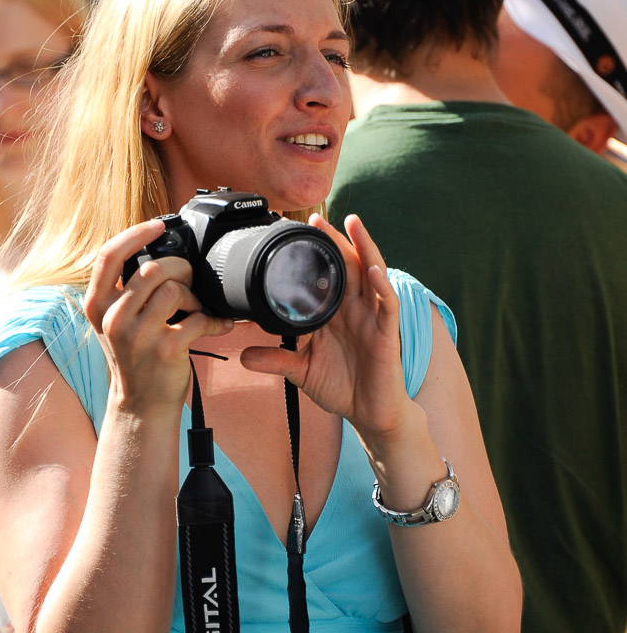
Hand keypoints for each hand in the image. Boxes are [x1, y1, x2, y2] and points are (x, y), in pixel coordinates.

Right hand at [83, 220, 232, 413]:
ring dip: (193, 296)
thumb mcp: (116, 321)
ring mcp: (138, 336)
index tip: (157, 226)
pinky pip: (198, 319)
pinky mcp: (165, 351)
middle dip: (180, 268)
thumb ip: (125, 290)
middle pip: (152, 269)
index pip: (108, 256)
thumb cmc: (134, 356)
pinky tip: (217, 326)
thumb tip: (158, 249)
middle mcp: (113, 319)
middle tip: (189, 280)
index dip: (135, 234)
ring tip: (196, 308)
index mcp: (98, 306)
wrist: (141, 405)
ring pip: (174, 290)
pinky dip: (214, 321)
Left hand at [240, 215, 411, 444]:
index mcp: (334, 313)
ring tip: (353, 223)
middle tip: (315, 218)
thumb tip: (243, 356)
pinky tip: (374, 269)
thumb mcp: (302, 371)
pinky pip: (388, 304)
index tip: (292, 234)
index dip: (312, 254)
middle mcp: (354, 309)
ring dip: (364, 247)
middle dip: (334, 240)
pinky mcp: (387, 333)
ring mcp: (372, 318)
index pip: (324, 276)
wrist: (369, 414)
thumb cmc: (342, 387)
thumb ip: (276, 360)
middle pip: (347, 266)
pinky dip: (382, 285)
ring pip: (371, 274)